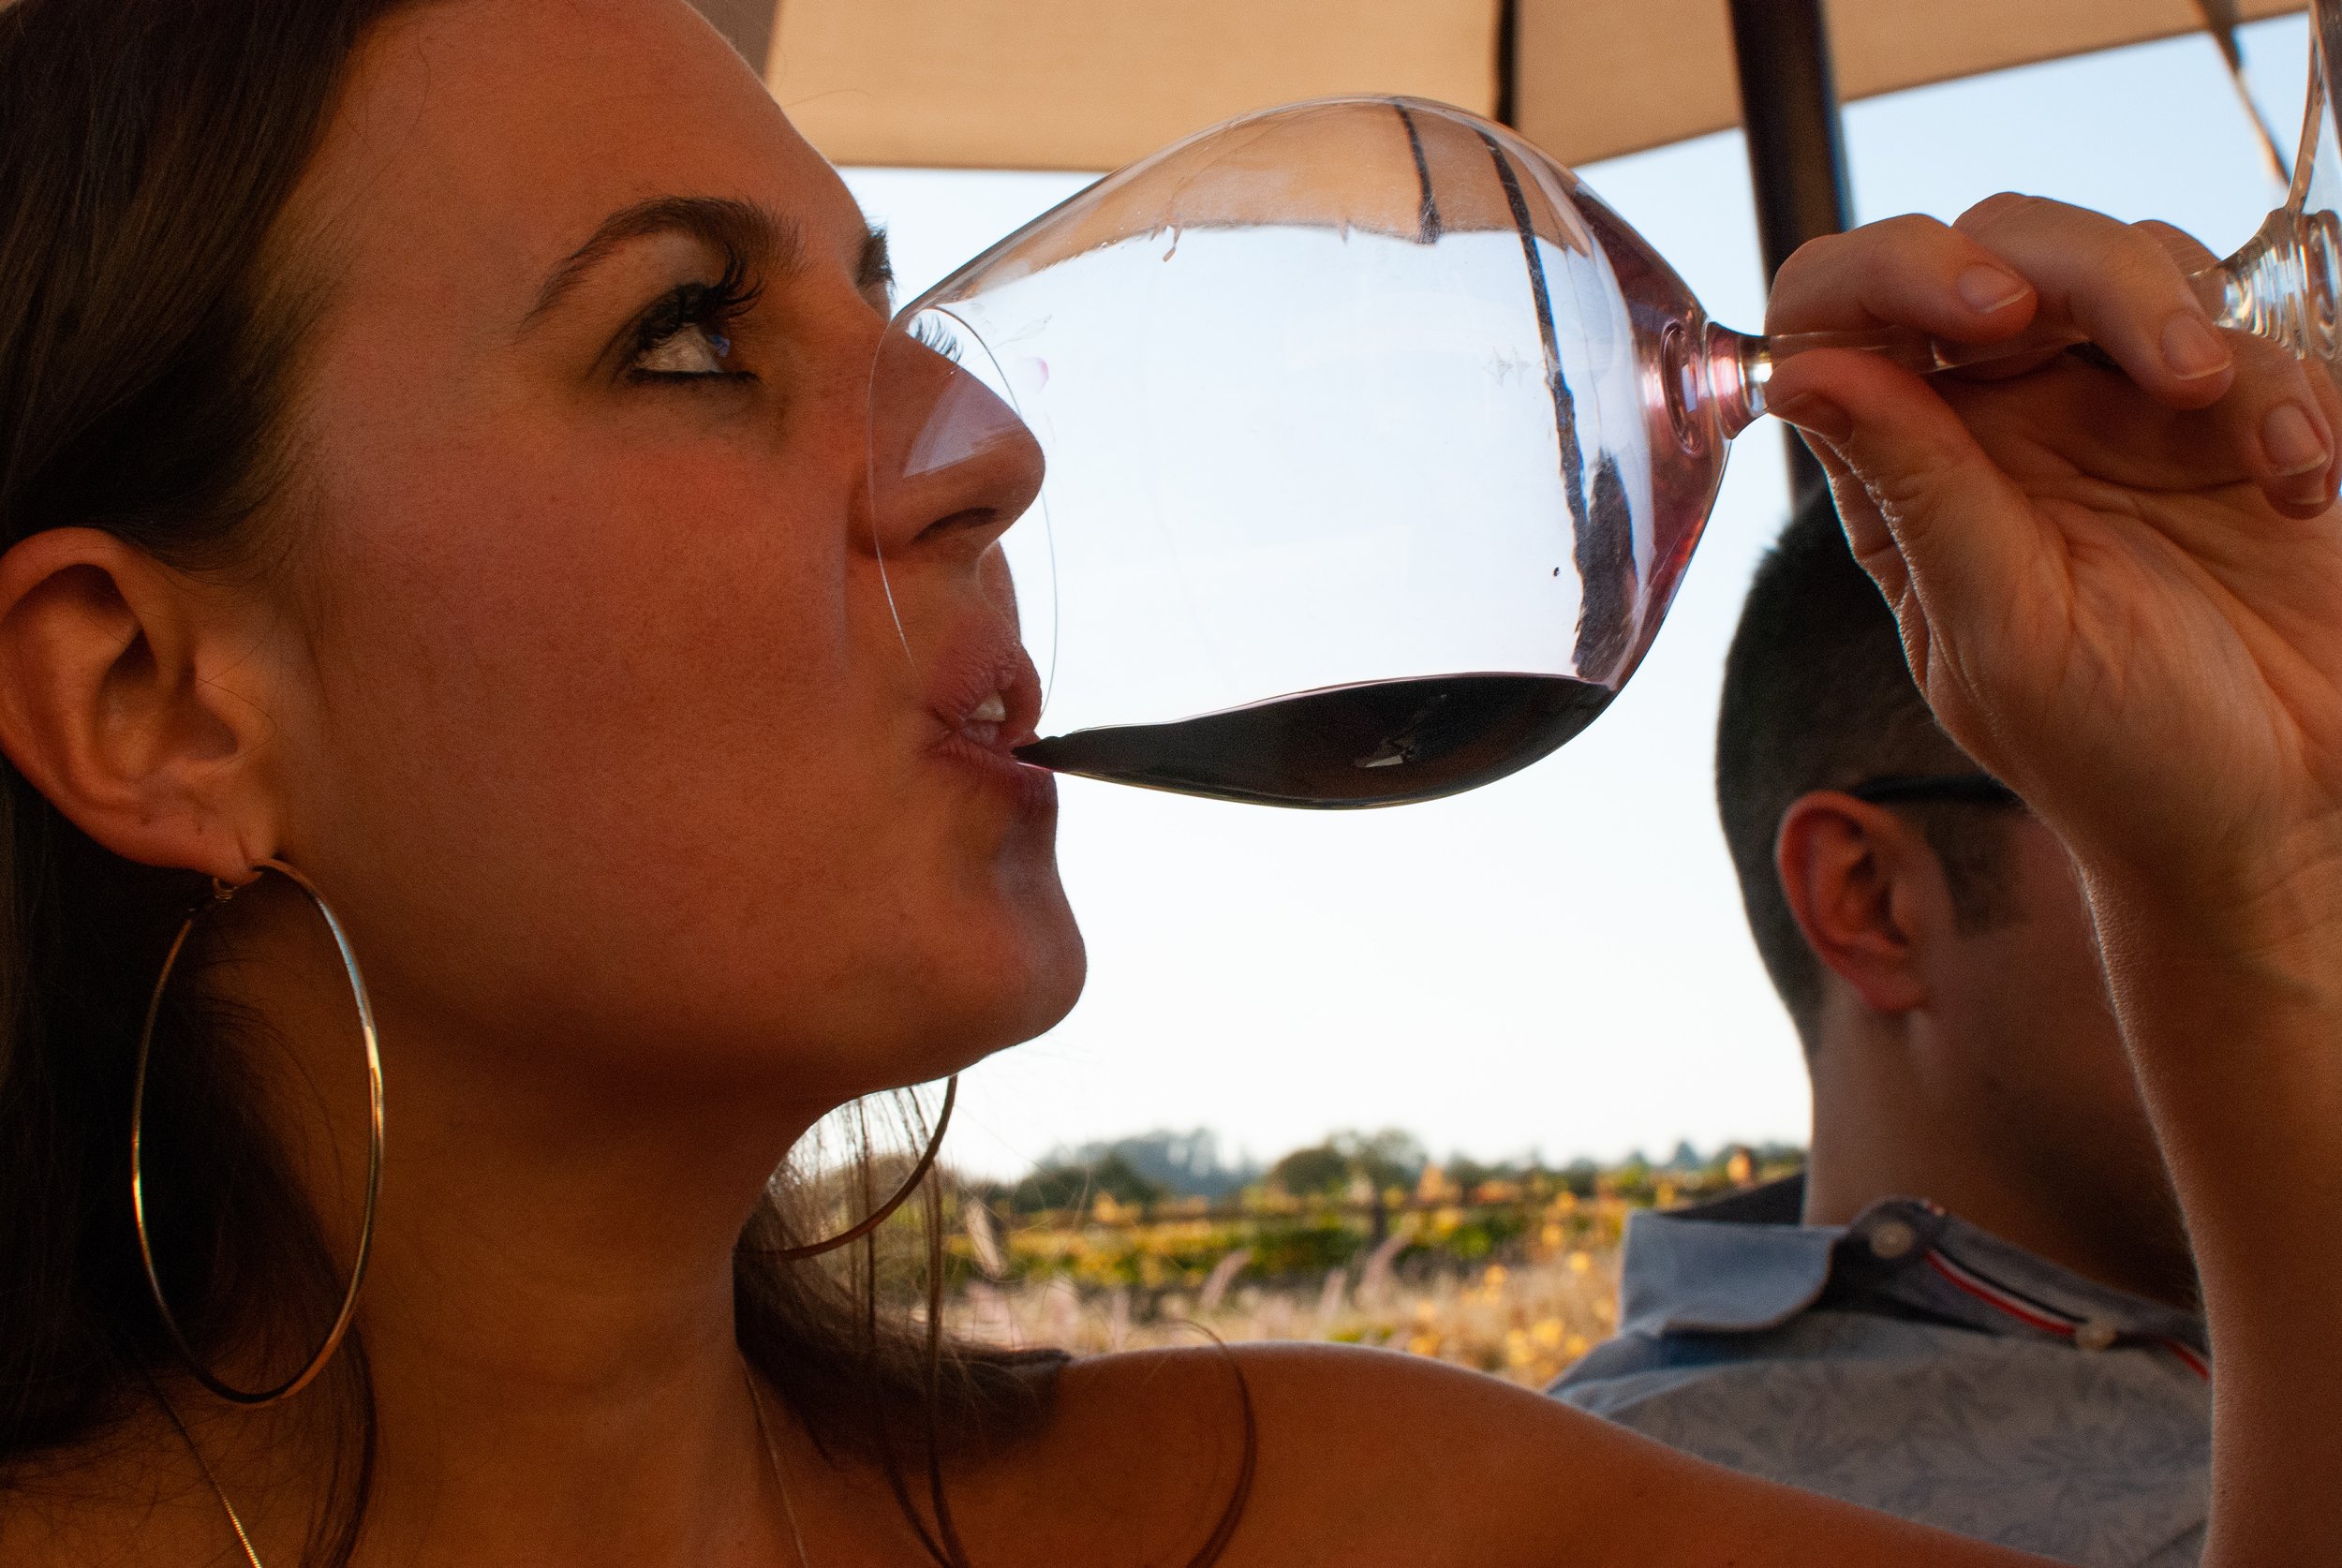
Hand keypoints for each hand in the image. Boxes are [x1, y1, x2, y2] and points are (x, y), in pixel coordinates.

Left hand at [1763, 195, 2341, 930]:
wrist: (2280, 810)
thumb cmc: (2120, 751)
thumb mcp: (2005, 628)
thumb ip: (1920, 488)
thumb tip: (1806, 372)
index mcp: (1906, 472)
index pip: (1838, 317)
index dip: (1883, 273)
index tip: (1976, 310)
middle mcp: (1997, 419)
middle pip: (1996, 246)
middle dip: (2074, 267)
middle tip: (2152, 355)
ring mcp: (2113, 402)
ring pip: (2122, 255)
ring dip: (2181, 313)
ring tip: (2232, 426)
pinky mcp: (2231, 408)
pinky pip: (2250, 323)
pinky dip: (2285, 384)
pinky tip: (2296, 483)